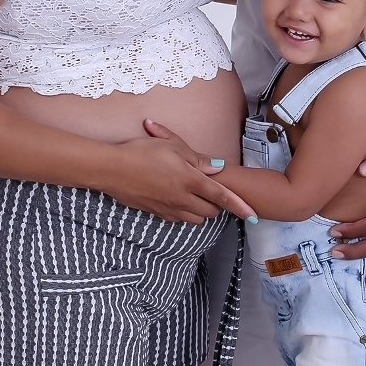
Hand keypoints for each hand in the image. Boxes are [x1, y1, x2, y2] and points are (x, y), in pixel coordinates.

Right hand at [117, 118, 255, 223]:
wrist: (112, 169)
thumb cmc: (142, 152)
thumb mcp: (172, 146)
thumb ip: (197, 159)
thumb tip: (217, 168)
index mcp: (190, 181)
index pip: (223, 197)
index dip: (240, 206)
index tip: (253, 214)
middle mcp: (182, 199)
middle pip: (211, 211)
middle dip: (217, 204)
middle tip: (211, 188)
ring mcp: (169, 209)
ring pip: (196, 218)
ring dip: (201, 209)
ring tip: (193, 192)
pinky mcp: (156, 213)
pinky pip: (178, 219)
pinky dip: (184, 211)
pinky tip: (175, 196)